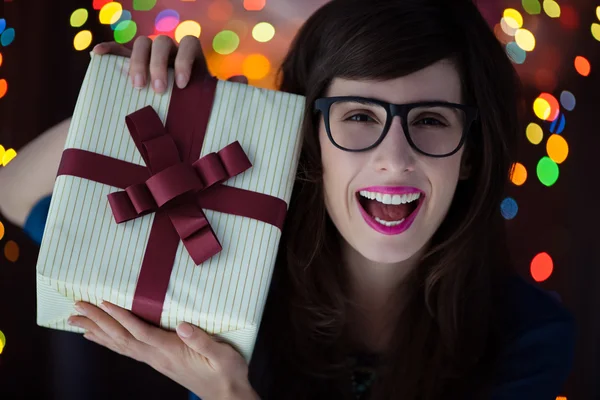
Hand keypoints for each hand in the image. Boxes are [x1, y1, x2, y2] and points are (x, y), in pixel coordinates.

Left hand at [68, 301, 258, 399]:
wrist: (227, 395)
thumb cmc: (227, 373)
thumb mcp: (222, 355)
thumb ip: (202, 341)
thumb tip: (183, 325)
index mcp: (172, 351)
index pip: (140, 331)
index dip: (121, 316)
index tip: (103, 302)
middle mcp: (158, 356)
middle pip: (122, 337)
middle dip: (99, 321)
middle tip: (77, 307)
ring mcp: (156, 361)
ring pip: (120, 345)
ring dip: (98, 331)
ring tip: (78, 321)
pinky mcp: (158, 362)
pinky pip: (127, 350)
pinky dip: (109, 342)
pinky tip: (98, 338)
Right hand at [92, 36, 246, 92]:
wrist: (176, 112)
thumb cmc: (194, 105)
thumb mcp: (209, 99)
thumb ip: (224, 90)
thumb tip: (242, 80)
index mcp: (190, 57)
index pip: (190, 44)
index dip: (185, 61)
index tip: (183, 85)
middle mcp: (170, 52)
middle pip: (162, 42)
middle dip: (159, 65)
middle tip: (158, 90)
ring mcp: (149, 55)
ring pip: (141, 43)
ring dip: (137, 62)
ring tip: (137, 86)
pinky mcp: (129, 62)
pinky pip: (117, 49)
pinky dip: (108, 50)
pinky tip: (98, 55)